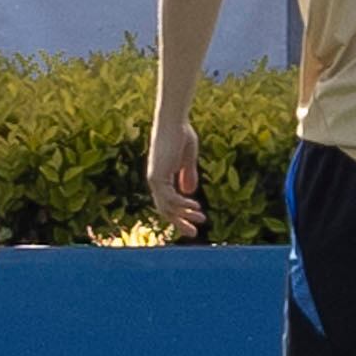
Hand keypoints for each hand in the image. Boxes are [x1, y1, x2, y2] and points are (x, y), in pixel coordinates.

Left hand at [148, 119, 203, 237]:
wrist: (173, 122)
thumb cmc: (180, 134)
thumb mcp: (186, 158)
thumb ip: (187, 174)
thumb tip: (188, 191)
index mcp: (161, 177)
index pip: (167, 202)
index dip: (180, 213)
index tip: (194, 220)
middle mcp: (155, 180)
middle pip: (165, 209)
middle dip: (180, 222)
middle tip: (193, 234)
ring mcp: (155, 179)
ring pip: (168, 206)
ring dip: (185, 215)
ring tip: (201, 220)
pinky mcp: (158, 176)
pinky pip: (170, 197)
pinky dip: (182, 205)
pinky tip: (195, 207)